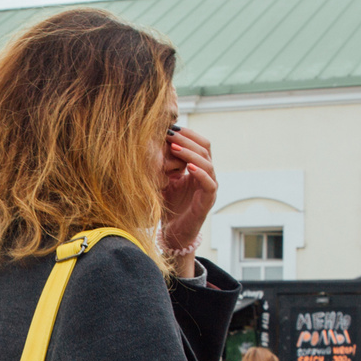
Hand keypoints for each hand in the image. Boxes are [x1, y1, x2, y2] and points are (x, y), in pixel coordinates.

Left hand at [159, 125, 217, 272]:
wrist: (173, 233)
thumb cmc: (169, 206)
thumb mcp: (164, 180)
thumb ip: (164, 163)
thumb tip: (151, 142)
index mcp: (198, 167)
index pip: (200, 143)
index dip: (188, 134)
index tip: (170, 127)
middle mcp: (206, 175)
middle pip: (205, 149)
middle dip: (187, 139)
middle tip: (170, 133)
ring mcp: (209, 187)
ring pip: (208, 163)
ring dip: (191, 153)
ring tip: (175, 147)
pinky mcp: (208, 201)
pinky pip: (209, 183)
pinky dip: (200, 173)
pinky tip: (189, 167)